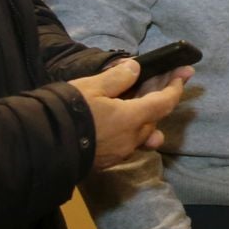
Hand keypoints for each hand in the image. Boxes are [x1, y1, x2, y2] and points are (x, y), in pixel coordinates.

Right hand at [71, 60, 193, 169]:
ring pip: (142, 132)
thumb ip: (117, 78)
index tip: (183, 74)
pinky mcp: (107, 160)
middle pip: (154, 117)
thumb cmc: (69, 112)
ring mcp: (120, 152)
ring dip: (146, 114)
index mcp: (132, 118)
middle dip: (160, 97)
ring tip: (142, 97)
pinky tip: (123, 119)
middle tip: (160, 78)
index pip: (164, 102)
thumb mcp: (92, 87)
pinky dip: (132, 127)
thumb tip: (136, 68)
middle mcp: (131, 138)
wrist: (44, 146)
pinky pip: (128, 142)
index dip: (175, 87)